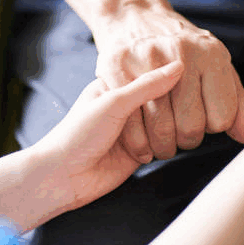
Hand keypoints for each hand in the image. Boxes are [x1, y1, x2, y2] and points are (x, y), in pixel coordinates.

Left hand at [32, 61, 184, 208]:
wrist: (64, 177)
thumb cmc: (78, 134)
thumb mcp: (113, 103)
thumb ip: (147, 86)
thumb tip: (178, 67)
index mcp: (115, 83)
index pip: (151, 76)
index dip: (164, 82)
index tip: (175, 85)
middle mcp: (126, 104)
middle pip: (161, 100)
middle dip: (161, 113)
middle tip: (145, 123)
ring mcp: (135, 128)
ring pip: (166, 122)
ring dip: (161, 134)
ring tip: (143, 143)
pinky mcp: (142, 150)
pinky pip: (164, 144)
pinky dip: (164, 147)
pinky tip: (156, 150)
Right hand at [95, 8, 243, 161]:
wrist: (136, 17)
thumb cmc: (183, 51)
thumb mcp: (216, 68)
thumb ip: (236, 102)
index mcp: (211, 55)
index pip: (221, 118)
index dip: (213, 127)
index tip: (204, 121)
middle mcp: (181, 54)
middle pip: (190, 127)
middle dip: (187, 140)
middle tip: (180, 135)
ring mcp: (147, 59)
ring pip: (160, 130)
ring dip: (163, 146)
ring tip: (163, 140)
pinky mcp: (118, 67)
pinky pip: (131, 124)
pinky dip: (138, 143)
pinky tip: (143, 140)